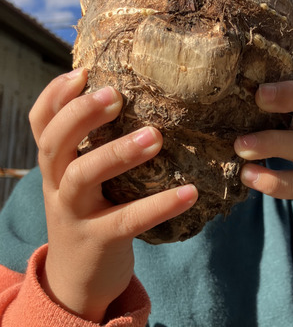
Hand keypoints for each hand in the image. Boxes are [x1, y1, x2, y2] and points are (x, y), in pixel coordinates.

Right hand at [29, 68, 197, 321]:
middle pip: (54, 144)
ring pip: (82, 177)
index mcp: (55, 166)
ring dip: (117, 153)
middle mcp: (56, 186)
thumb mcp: (83, 183)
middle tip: (115, 94)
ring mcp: (74, 215)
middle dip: (80, 115)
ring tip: (155, 136)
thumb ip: (95, 151)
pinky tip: (190, 192)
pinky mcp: (98, 241)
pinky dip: (159, 205)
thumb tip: (139, 109)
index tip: (82, 73)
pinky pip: (127, 220)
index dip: (55, 96)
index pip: (41, 124)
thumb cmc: (91, 217)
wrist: (78, 280)